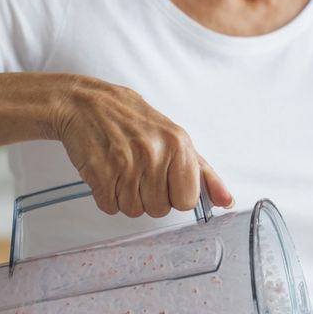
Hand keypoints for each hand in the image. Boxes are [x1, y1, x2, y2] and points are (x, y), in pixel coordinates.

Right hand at [52, 76, 233, 217]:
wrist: (86, 103)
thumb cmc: (132, 120)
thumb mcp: (175, 138)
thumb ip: (203, 172)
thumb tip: (226, 200)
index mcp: (178, 145)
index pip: (187, 200)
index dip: (174, 195)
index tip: (164, 179)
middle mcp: (154, 153)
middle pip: (160, 209)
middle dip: (148, 197)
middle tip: (138, 171)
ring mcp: (125, 164)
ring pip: (134, 211)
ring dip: (126, 197)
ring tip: (121, 171)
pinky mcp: (100, 172)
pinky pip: (109, 207)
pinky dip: (106, 196)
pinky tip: (107, 174)